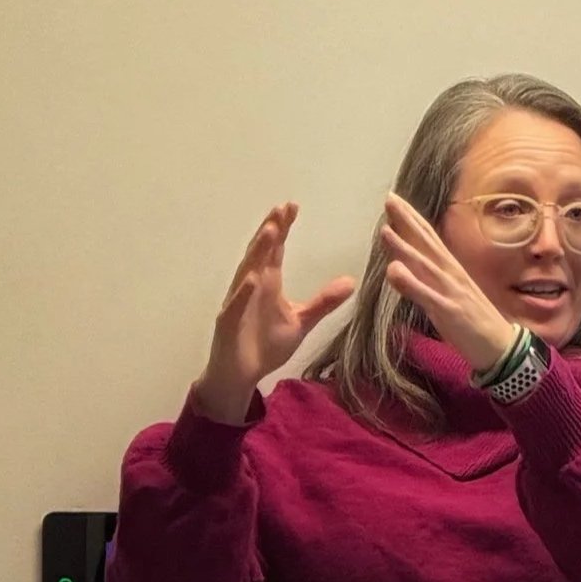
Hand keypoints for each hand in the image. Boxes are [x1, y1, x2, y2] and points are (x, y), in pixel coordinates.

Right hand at [195, 203, 354, 422]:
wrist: (242, 375)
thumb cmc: (265, 345)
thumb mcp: (302, 322)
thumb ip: (323, 302)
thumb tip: (351, 281)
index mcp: (268, 283)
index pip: (275, 250)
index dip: (282, 228)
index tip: (292, 206)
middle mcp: (252, 287)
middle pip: (261, 253)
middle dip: (271, 230)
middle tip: (281, 208)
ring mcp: (238, 303)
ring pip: (248, 272)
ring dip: (258, 252)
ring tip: (270, 231)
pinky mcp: (229, 323)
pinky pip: (236, 305)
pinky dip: (243, 292)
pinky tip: (252, 279)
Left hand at [378, 194, 517, 372]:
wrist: (501, 347)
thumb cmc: (474, 321)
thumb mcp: (449, 295)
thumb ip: (427, 279)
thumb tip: (404, 263)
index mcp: (451, 270)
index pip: (430, 238)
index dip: (412, 219)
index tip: (394, 200)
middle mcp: (452, 275)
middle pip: (427, 243)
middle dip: (408, 221)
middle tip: (389, 199)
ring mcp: (451, 292)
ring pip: (424, 265)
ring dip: (405, 247)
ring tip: (385, 230)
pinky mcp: (449, 312)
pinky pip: (427, 296)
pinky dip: (410, 282)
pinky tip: (393, 270)